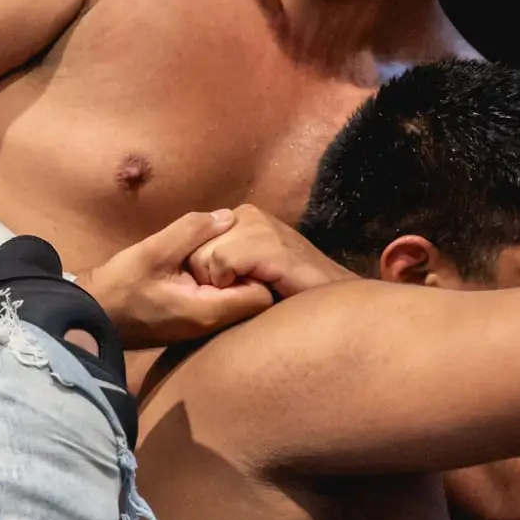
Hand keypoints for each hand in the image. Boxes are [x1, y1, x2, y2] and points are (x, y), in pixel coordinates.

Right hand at [76, 210, 281, 345]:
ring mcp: (203, 327)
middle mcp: (212, 325)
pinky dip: (223, 284)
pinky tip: (207, 266)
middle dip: (252, 272)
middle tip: (238, 245)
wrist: (92, 315)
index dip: (261, 269)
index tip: (246, 247)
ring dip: (236, 277)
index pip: (262, 296)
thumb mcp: (152, 251)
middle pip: (257, 300)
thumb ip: (191, 231)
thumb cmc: (119, 286)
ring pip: (240, 302)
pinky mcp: (194, 322)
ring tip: (224, 252)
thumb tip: (228, 216)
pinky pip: (223, 302)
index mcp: (208, 311)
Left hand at [186, 204, 355, 300]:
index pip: (191, 242)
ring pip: (205, 257)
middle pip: (193, 250)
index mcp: (241, 218)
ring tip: (257, 288)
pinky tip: (261, 289)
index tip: (239, 285)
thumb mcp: (246, 271)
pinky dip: (233, 284)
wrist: (332, 305)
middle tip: (249, 288)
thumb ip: (220, 258)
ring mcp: (259, 224)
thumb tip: (187, 261)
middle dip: (211, 279)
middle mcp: (248, 214)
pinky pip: (221, 262)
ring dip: (224, 284)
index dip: (205, 273)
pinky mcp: (267, 241)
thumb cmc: (287, 295)